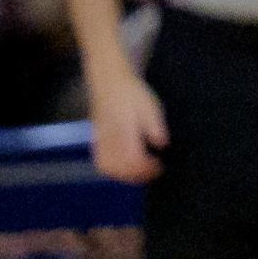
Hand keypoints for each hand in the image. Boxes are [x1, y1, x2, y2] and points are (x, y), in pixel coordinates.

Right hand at [88, 57, 166, 184]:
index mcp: (123, 128)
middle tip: (153, 173)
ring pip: (107, 167)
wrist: (109, 82)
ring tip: (141, 174)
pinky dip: (113, 171)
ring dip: (124, 175)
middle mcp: (109, 137)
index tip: (159, 167)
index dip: (146, 167)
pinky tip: (126, 169)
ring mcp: (100, 140)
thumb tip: (162, 144)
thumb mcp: (149, 105)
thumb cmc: (132, 93)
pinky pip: (101, 162)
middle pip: (119, 166)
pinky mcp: (96, 141)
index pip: (132, 156)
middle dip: (136, 175)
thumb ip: (154, 125)